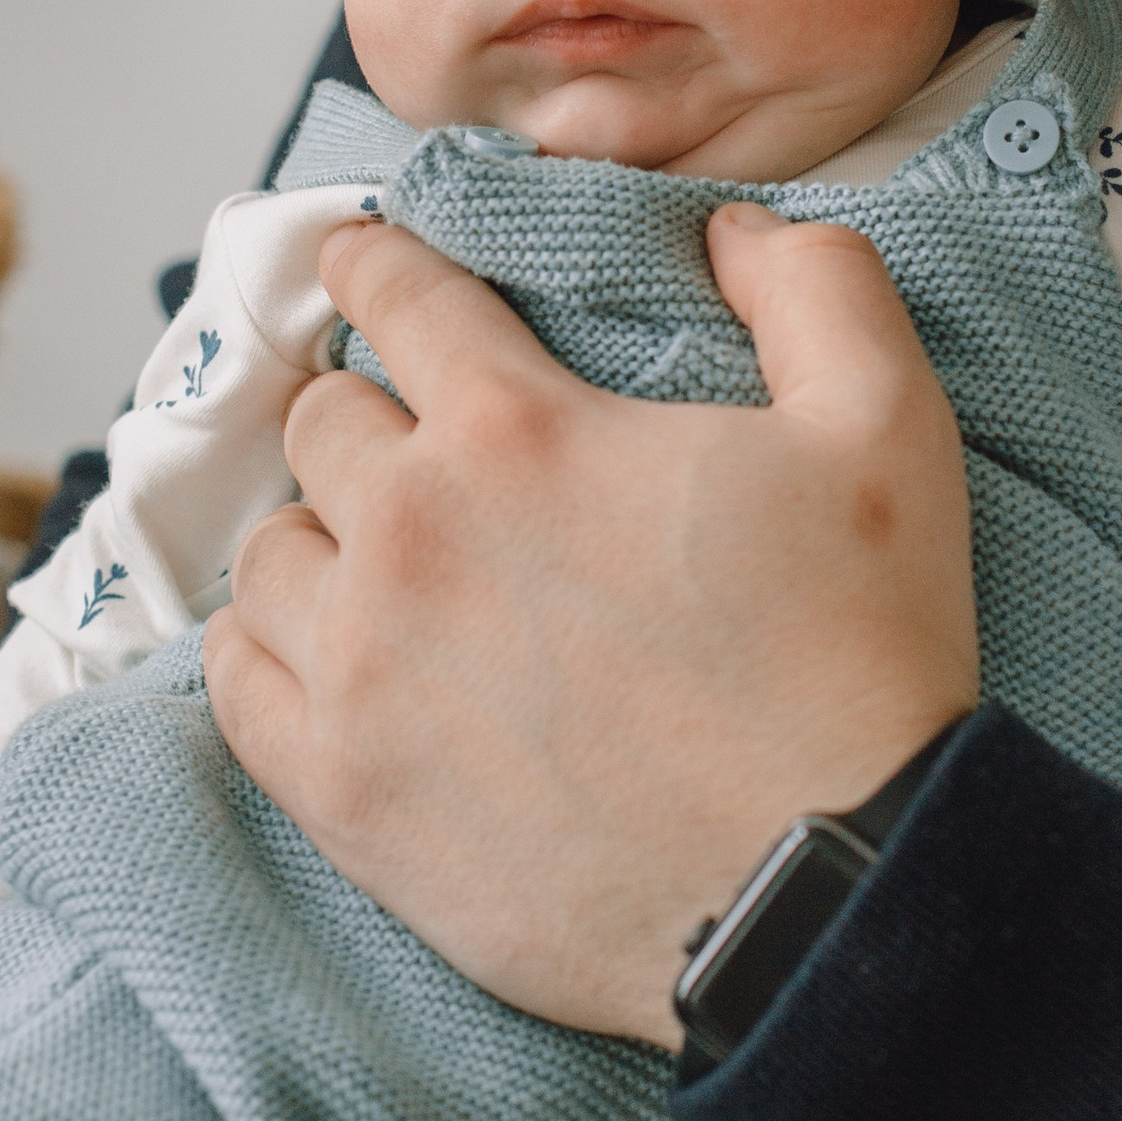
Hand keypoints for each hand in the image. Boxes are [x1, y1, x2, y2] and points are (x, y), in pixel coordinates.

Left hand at [204, 203, 978, 1043]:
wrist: (829, 893)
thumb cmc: (858, 660)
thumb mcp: (887, 428)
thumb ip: (813, 285)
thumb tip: (726, 228)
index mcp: (518, 425)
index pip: (391, 291)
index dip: (377, 263)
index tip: (364, 264)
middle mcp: (411, 529)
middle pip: (322, 422)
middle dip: (373, 416)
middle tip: (425, 450)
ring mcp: (360, 666)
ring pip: (270, 550)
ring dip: (321, 539)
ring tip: (383, 565)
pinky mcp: (342, 790)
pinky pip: (234, 683)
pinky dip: (263, 652)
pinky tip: (318, 652)